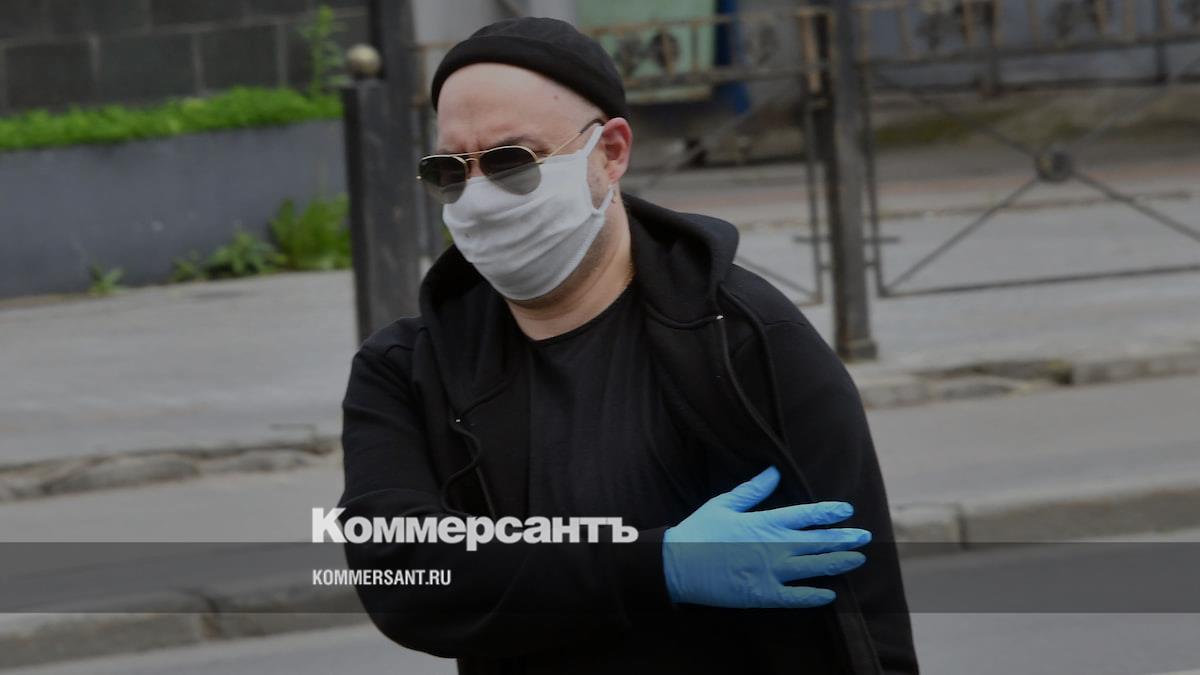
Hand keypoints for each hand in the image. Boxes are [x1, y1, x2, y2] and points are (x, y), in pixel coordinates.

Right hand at [661, 465, 870, 607]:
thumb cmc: (698, 530)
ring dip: (838, 562)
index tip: (847, 510)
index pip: (806, 515)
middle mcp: (773, 546)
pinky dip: (814, 596)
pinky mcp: (762, 594)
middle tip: (865, 537)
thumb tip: (774, 471)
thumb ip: (753, 490)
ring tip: (858, 559)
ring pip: (814, 567)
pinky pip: (795, 597)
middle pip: (818, 541)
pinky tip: (830, 593)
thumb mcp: (724, 503)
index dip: (829, 512)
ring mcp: (770, 572)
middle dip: (844, 538)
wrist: (676, 564)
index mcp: (765, 522)